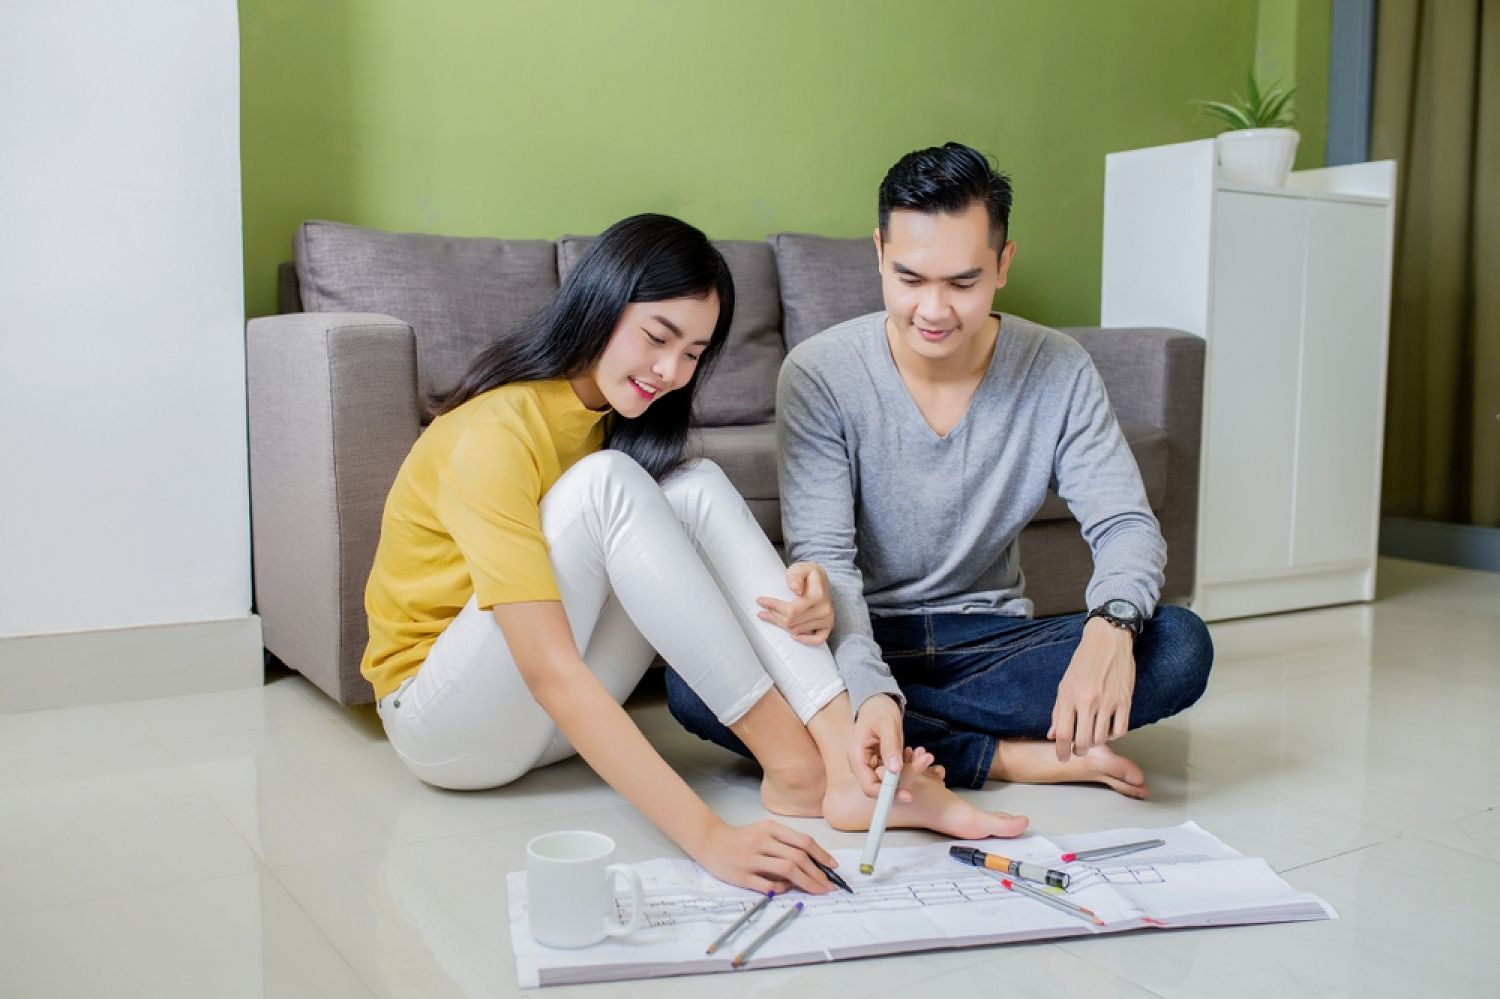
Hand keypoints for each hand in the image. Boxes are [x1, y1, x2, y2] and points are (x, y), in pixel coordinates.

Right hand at [694, 818, 839, 894]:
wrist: (711, 842)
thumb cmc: (743, 838)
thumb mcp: (765, 832)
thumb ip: (786, 844)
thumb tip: (812, 865)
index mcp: (770, 828)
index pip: (803, 842)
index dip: (822, 855)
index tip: (833, 867)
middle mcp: (762, 841)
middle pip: (798, 858)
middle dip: (818, 874)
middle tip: (829, 886)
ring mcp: (751, 859)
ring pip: (787, 870)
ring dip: (807, 882)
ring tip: (817, 891)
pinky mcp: (742, 876)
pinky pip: (768, 885)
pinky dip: (781, 889)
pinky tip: (786, 890)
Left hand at [756, 562, 833, 645]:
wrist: (821, 579)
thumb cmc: (808, 573)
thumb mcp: (800, 568)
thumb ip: (795, 576)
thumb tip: (795, 589)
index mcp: (818, 595)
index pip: (791, 610)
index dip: (773, 607)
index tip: (760, 601)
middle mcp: (825, 609)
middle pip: (792, 622)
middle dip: (774, 617)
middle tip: (762, 612)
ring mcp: (827, 619)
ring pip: (797, 630)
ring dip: (782, 625)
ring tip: (772, 617)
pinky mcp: (828, 626)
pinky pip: (817, 640)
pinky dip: (805, 641)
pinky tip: (793, 636)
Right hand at [849, 694, 917, 799]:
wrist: (877, 703)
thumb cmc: (878, 710)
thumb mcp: (886, 724)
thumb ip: (890, 746)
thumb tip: (895, 769)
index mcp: (857, 758)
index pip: (869, 787)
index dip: (887, 794)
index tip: (908, 795)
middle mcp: (864, 766)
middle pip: (885, 786)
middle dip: (907, 776)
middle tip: (926, 759)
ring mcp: (874, 766)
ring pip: (896, 780)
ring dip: (912, 770)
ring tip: (924, 755)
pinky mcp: (885, 765)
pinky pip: (900, 773)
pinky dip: (912, 766)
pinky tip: (917, 754)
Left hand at [1049, 618, 1136, 761]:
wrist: (1107, 640)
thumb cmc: (1084, 661)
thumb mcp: (1064, 684)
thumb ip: (1058, 711)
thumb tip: (1052, 734)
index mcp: (1069, 696)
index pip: (1063, 733)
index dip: (1061, 750)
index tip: (1062, 757)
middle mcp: (1088, 701)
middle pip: (1082, 741)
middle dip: (1078, 750)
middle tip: (1078, 749)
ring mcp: (1108, 702)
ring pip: (1101, 738)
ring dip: (1095, 743)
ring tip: (1092, 738)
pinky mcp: (1125, 701)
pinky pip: (1120, 730)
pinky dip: (1114, 735)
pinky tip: (1108, 730)